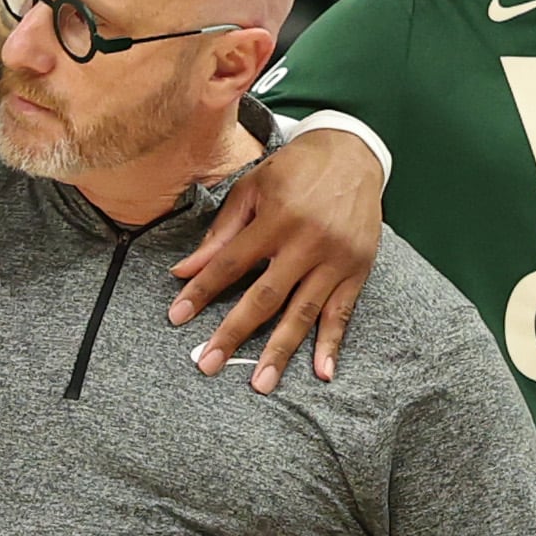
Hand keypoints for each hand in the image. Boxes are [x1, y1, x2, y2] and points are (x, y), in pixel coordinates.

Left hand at [174, 126, 380, 386]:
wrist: (354, 152)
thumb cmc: (295, 169)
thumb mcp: (252, 188)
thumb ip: (220, 233)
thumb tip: (183, 270)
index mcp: (277, 219)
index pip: (230, 263)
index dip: (201, 291)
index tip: (177, 317)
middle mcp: (307, 242)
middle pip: (265, 297)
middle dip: (234, 333)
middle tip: (208, 364)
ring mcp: (336, 258)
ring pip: (303, 312)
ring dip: (280, 350)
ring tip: (261, 383)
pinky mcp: (358, 269)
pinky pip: (343, 312)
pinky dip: (332, 343)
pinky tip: (321, 372)